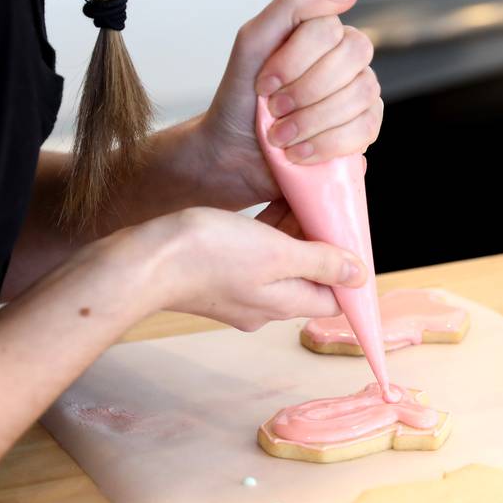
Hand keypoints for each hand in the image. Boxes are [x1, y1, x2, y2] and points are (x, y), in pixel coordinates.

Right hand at [128, 206, 366, 331]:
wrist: (143, 259)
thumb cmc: (207, 254)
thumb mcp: (276, 253)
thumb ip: (319, 262)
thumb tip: (359, 276)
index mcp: (282, 304)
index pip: (333, 296)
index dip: (348, 269)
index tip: (351, 235)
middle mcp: (262, 305)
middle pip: (308, 276)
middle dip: (320, 243)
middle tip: (328, 205)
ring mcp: (237, 291)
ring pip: (280, 263)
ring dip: (294, 233)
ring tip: (301, 198)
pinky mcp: (216, 275)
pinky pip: (254, 255)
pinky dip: (267, 233)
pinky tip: (268, 205)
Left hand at [199, 0, 385, 206]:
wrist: (232, 151)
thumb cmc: (241, 97)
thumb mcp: (253, 42)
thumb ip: (292, 5)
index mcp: (323, 32)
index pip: (330, 28)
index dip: (295, 59)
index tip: (264, 83)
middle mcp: (347, 59)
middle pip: (353, 55)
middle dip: (306, 89)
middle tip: (274, 109)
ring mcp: (360, 93)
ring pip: (361, 93)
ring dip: (312, 120)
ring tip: (281, 136)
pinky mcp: (364, 130)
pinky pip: (365, 129)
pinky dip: (325, 144)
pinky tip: (299, 153)